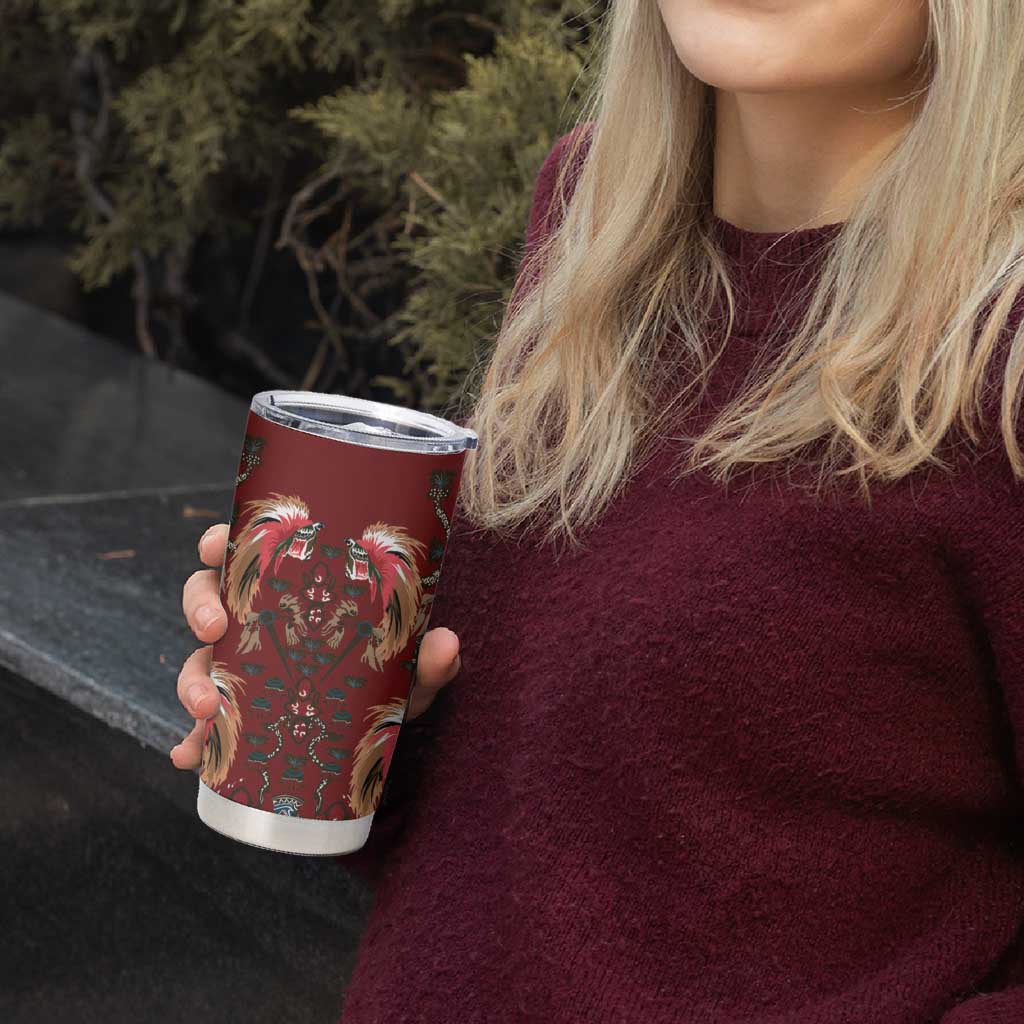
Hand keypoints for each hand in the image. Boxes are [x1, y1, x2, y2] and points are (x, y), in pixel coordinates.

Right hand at [169, 523, 460, 769]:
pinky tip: (189, 756)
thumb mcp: (409, 667)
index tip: (216, 545)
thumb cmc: (390, 676)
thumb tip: (446, 644)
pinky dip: (191, 741)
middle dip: (200, 608)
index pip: (247, 552)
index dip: (221, 542)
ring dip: (192, 681)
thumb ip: (427, 657)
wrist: (382, 727)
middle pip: (207, 597)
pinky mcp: (238, 714)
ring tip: (207, 709)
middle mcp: (257, 621)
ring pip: (198, 660)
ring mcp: (242, 668)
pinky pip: (203, 726)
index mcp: (290, 589)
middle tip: (215, 629)